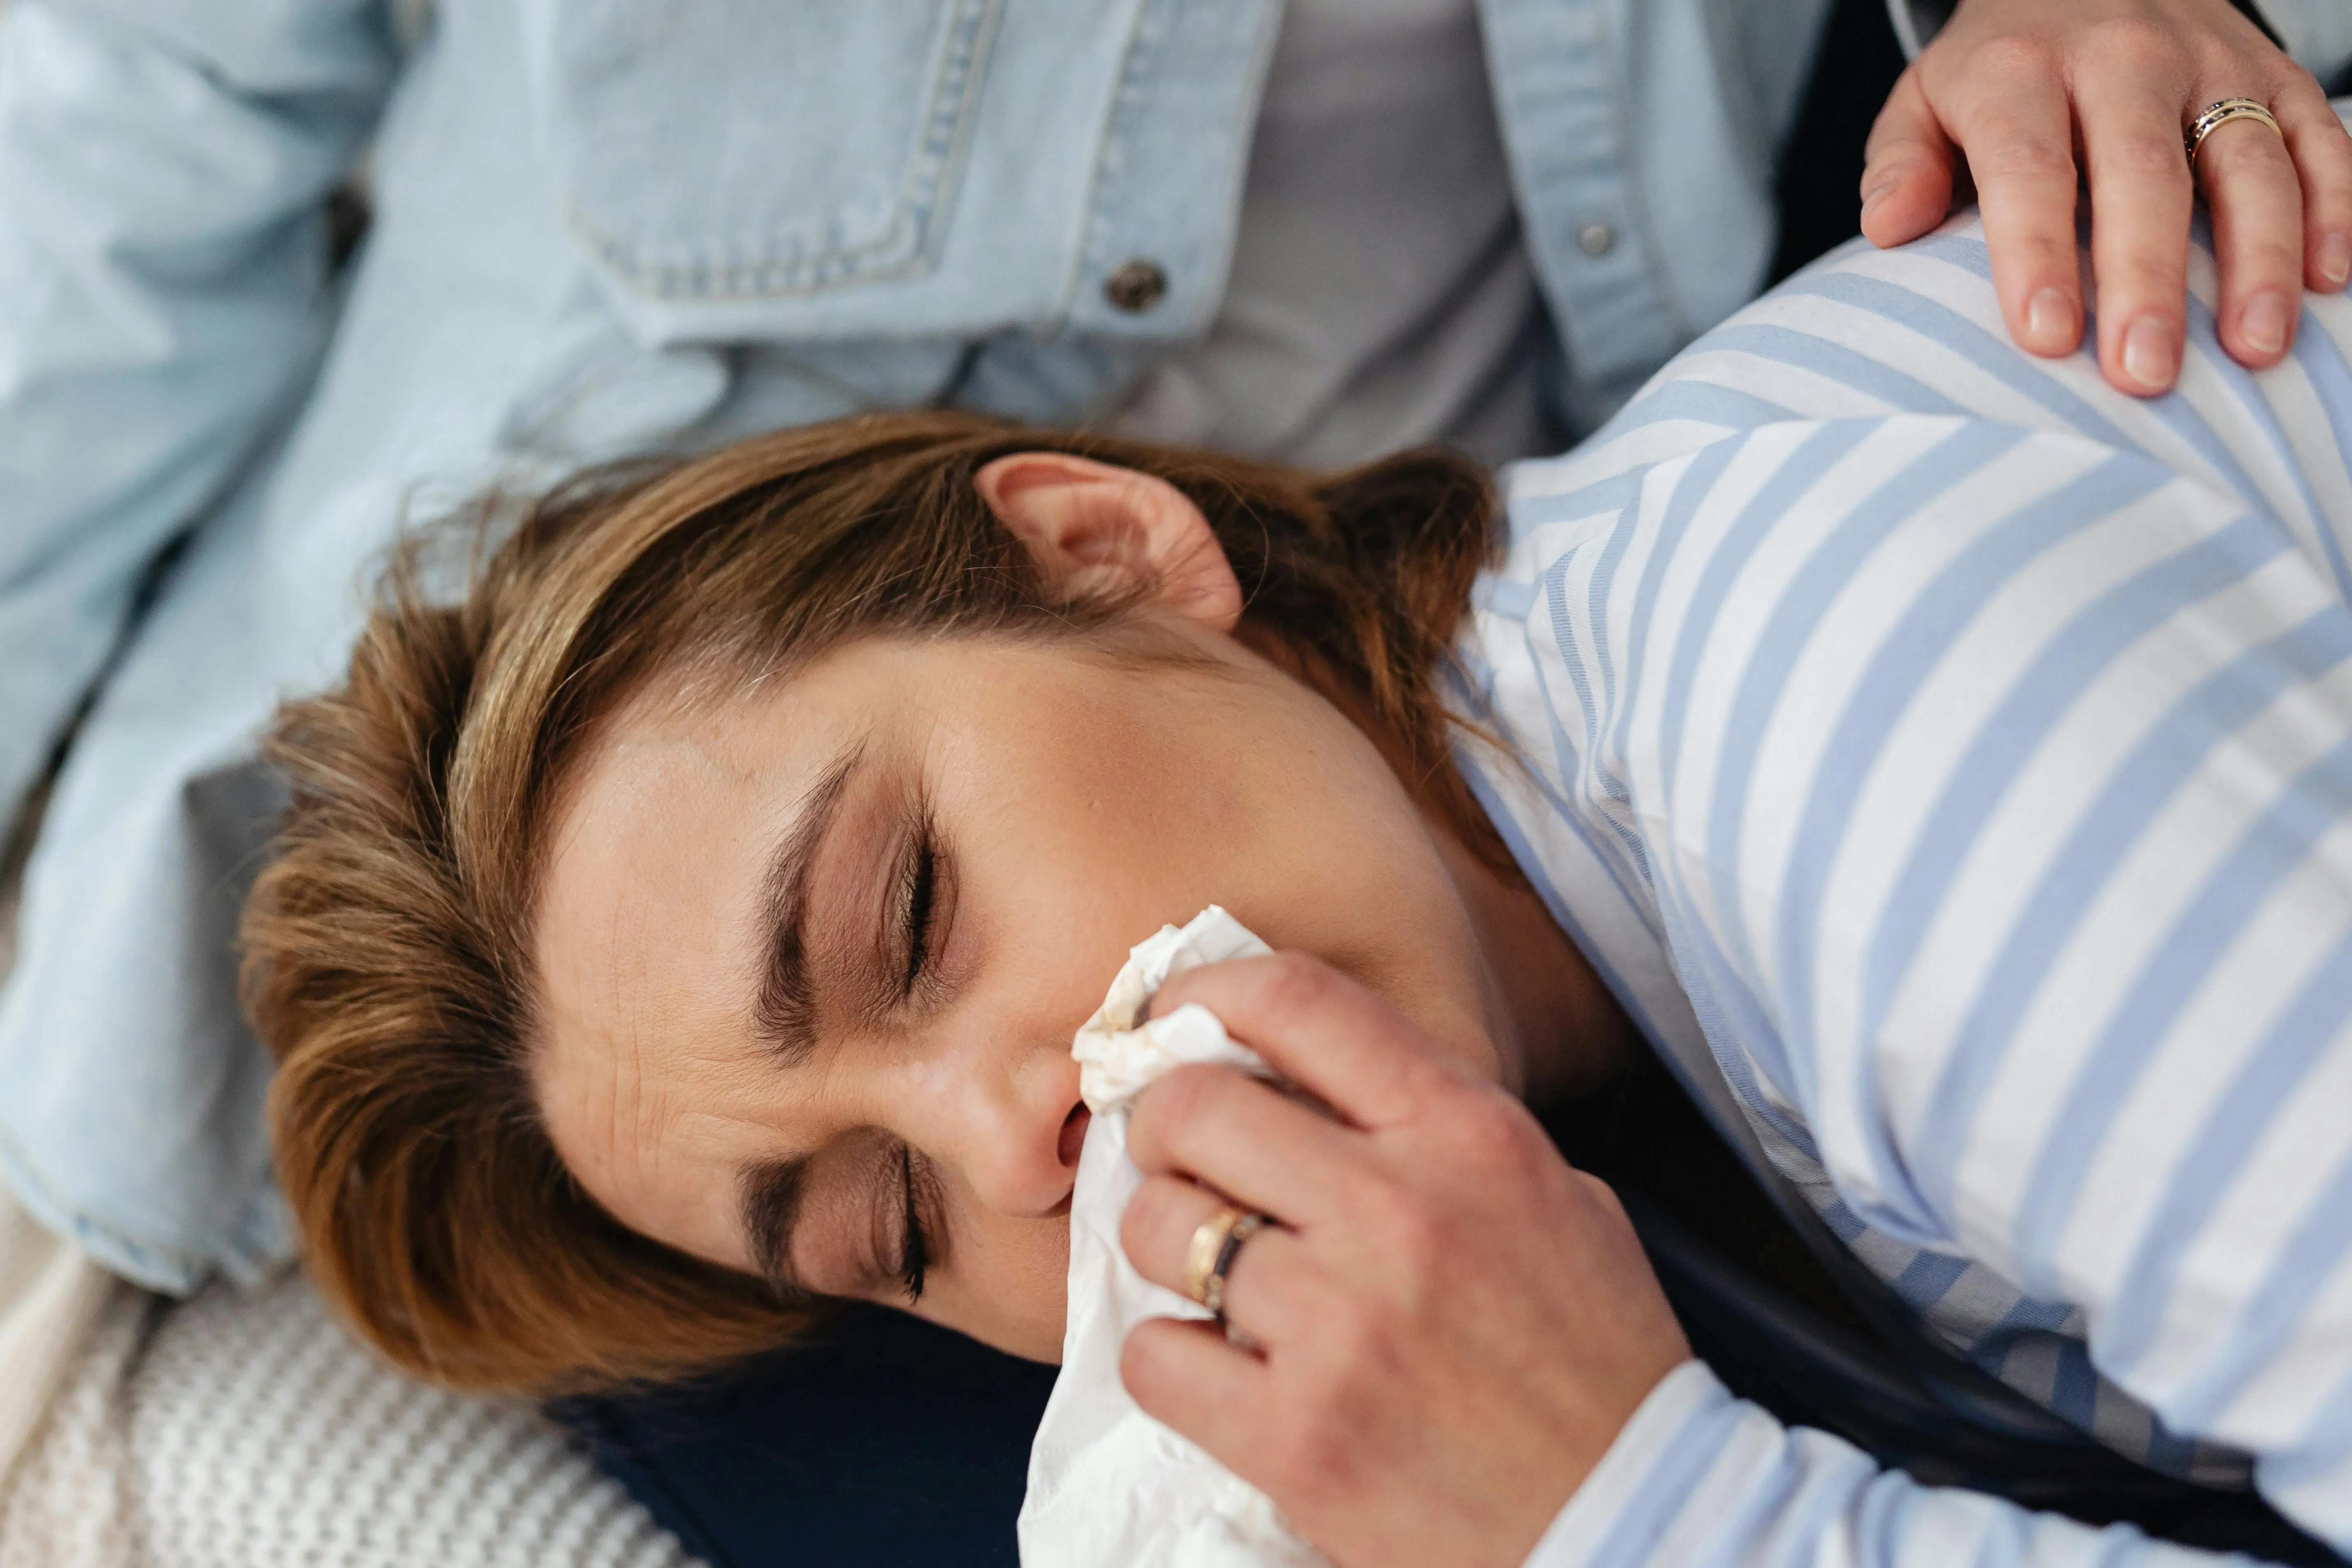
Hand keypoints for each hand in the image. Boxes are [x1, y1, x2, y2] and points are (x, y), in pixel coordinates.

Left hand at [1115, 954, 1689, 1567]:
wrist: (1632, 1520)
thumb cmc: (1592, 1360)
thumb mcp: (1552, 1195)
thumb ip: (1434, 1128)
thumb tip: (1302, 1077)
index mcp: (1465, 1135)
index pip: (1296, 1001)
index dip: (1203, 992)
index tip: (1169, 1016)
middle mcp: (1397, 1212)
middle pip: (1193, 1107)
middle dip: (1161, 1127)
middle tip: (1177, 1162)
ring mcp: (1340, 1325)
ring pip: (1155, 1228)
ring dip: (1161, 1246)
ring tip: (1209, 1276)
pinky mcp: (1297, 1435)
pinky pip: (1156, 1354)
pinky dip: (1169, 1358)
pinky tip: (1220, 1367)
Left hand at [1861, 0, 2351, 394]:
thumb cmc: (1997, 71)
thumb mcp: (1925, 102)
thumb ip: (1901, 163)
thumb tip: (1888, 227)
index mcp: (2021, 70)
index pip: (2030, 168)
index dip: (2038, 254)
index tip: (2046, 338)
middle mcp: (2124, 56)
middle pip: (2142, 174)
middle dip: (2148, 279)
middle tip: (2145, 373)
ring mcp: (2211, 62)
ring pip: (2248, 161)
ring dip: (2259, 259)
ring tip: (2253, 350)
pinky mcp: (2275, 74)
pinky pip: (2319, 138)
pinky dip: (2335, 206)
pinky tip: (2332, 281)